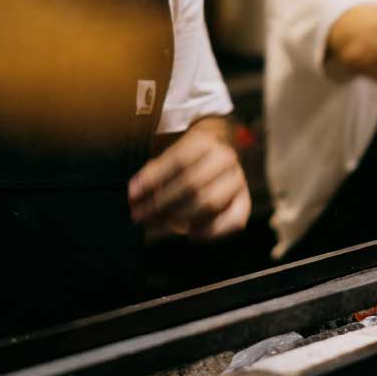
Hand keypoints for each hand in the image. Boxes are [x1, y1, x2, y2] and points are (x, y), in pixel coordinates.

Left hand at [128, 124, 250, 240]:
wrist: (220, 153)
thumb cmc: (187, 157)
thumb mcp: (170, 153)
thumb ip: (153, 171)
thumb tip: (135, 195)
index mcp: (206, 141)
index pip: (178, 161)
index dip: (154, 179)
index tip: (132, 196)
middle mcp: (225, 158)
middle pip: (191, 184)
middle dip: (161, 205)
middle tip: (140, 217)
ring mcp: (237, 180)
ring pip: (209, 203)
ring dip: (180, 219)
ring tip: (157, 227)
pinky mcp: (244, 202)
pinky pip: (231, 221)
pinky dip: (210, 231)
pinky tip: (189, 234)